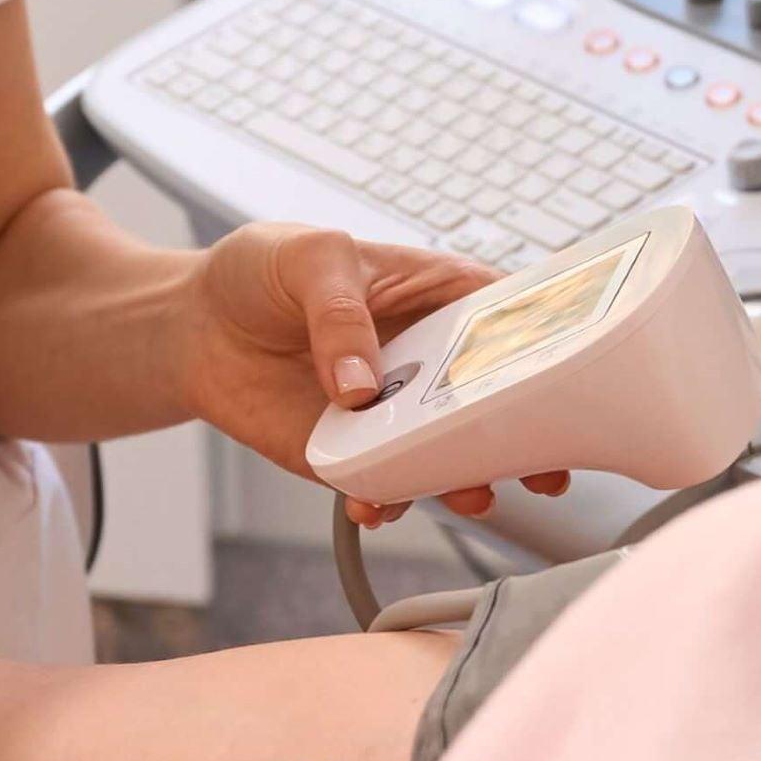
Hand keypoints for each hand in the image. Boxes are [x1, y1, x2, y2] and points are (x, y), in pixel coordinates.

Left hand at [173, 223, 572, 522]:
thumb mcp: (309, 257)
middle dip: (528, 438)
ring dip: (467, 480)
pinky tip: (376, 504)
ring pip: (453, 455)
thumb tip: (360, 384)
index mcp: (441, 296)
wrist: (195, 326)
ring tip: (468, 493)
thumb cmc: (263, 269)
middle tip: (545, 467)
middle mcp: (431, 360)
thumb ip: (340, 312)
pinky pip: (386, 486)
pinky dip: (388, 502)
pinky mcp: (353, 453)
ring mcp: (396, 412)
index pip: (514, 320)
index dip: (547, 351)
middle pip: (499, 401)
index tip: (566, 383)